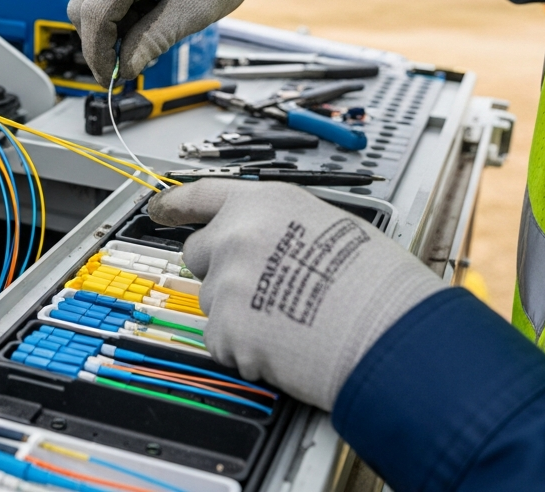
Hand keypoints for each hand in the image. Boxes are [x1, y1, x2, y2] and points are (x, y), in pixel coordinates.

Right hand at [66, 0, 288, 83]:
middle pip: (83, 4)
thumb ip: (152, 42)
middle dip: (100, 41)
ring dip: (112, 25)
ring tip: (150, 33)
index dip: (97, 52)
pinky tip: (148, 14)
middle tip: (125, 66)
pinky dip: (119, 8)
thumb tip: (123, 69)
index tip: (108, 78)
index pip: (95, 12)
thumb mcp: (191, 12)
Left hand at [148, 179, 446, 410]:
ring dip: (238, 314)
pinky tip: (283, 345)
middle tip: (260, 288)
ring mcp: (227, 284)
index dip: (174, 204)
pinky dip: (245, 349)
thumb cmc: (374, 281)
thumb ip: (283, 228)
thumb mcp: (330, 224)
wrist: (388, 330)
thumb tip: (272, 243)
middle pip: (197, 254)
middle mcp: (236, 237)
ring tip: (288, 321)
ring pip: (212, 302)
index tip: (157, 210)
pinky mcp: (226, 330)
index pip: (200, 196)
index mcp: (263, 203)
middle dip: (219, 270)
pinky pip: (222, 342)